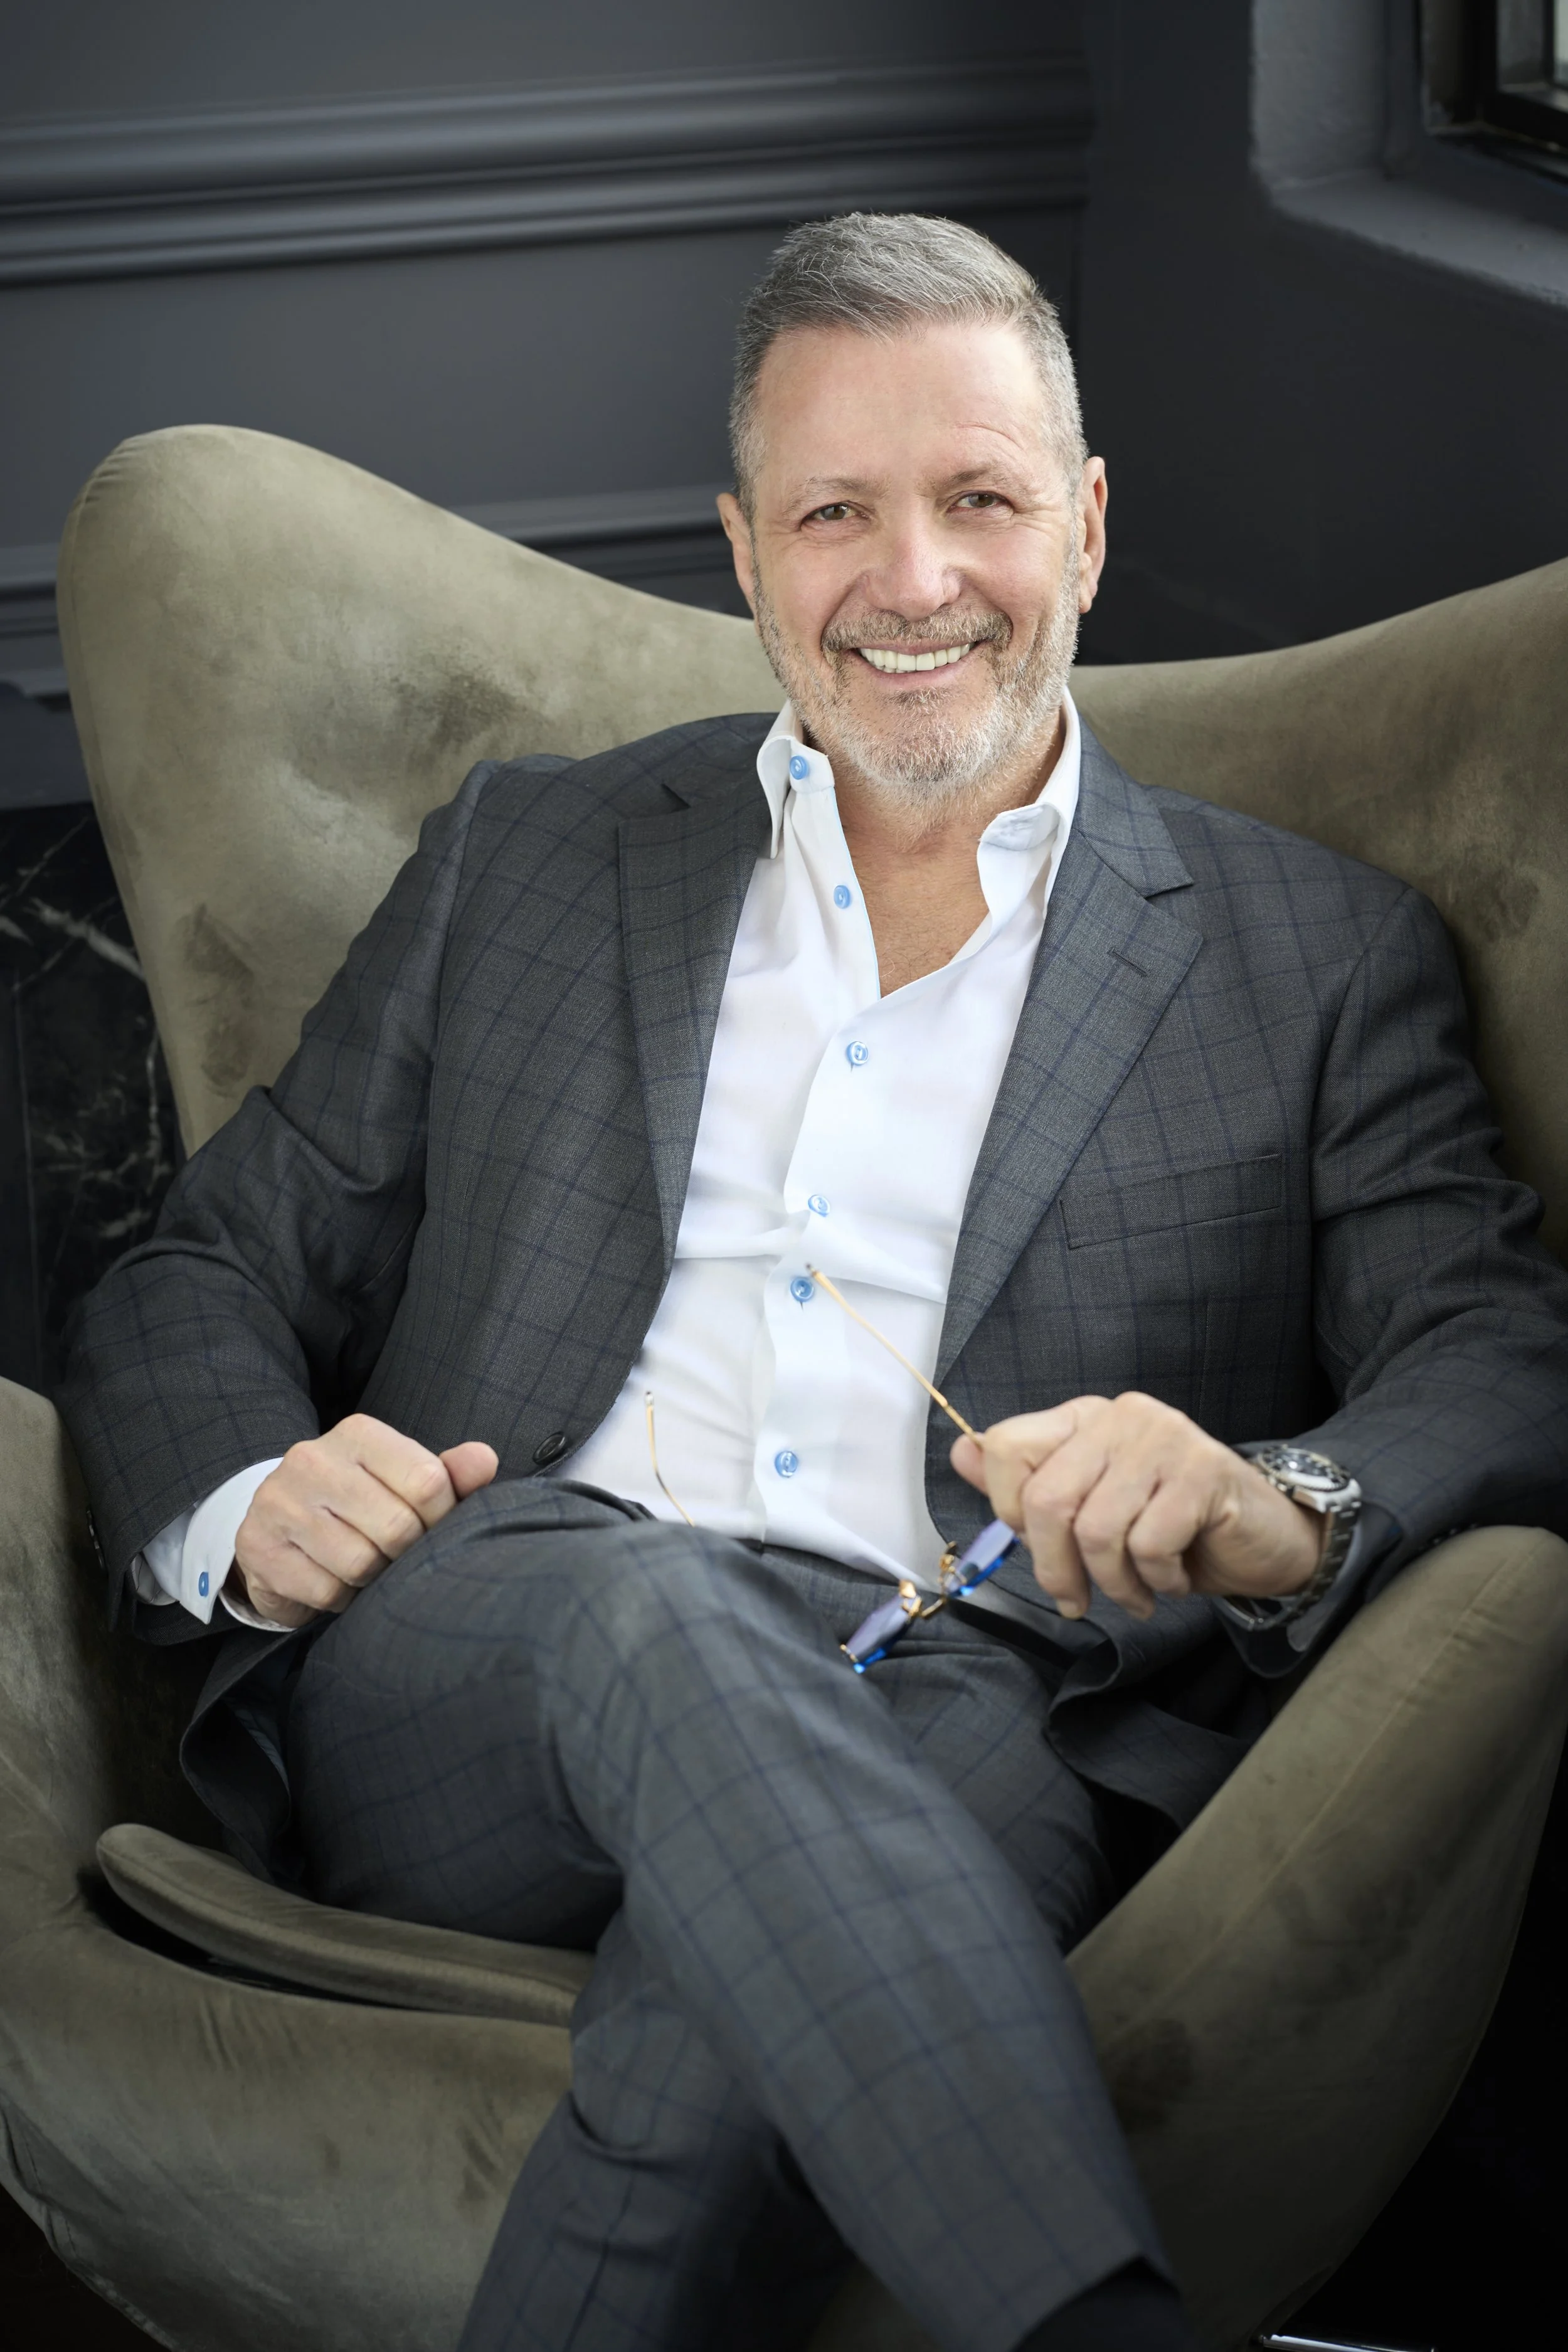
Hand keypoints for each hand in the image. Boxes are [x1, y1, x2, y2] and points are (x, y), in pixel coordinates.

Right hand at [230, 1413, 498, 1626]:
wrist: (278, 1525)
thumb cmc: (360, 1501)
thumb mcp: (405, 1478)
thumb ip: (450, 1472)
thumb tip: (485, 1460)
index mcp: (358, 1434)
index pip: (428, 1481)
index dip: (442, 1518)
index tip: (432, 1527)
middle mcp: (313, 1459)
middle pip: (398, 1528)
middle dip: (407, 1553)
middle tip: (398, 1554)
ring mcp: (279, 1502)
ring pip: (359, 1563)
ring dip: (373, 1579)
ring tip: (367, 1565)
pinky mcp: (258, 1546)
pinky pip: (324, 1590)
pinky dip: (340, 1597)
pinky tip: (335, 1580)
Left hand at [951, 1391, 1323, 1621]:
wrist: (1261, 1539)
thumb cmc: (1170, 1527)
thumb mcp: (1091, 1508)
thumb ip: (1026, 1484)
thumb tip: (961, 1452)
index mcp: (1082, 1419)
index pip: (1006, 1447)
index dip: (1009, 1511)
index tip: (1038, 1546)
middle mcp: (1119, 1416)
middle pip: (1047, 1499)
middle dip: (1057, 1568)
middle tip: (1078, 1602)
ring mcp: (1164, 1438)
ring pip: (1098, 1529)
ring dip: (1114, 1584)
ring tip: (1136, 1594)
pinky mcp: (1203, 1471)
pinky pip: (1150, 1544)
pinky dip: (1156, 1580)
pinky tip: (1172, 1578)